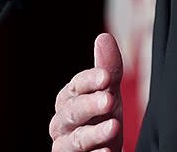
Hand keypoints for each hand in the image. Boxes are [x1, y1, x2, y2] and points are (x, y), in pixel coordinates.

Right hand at [49, 33, 123, 151]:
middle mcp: (62, 123)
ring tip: (114, 127)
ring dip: (94, 133)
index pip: (76, 87)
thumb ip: (108, 69)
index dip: (90, 80)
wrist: (106, 149)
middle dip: (90, 105)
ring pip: (74, 140)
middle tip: (110, 99)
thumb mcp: (109, 92)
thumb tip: (103, 37)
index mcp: (69, 100)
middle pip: (72, 112)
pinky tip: (106, 151)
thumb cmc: (103, 117)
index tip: (106, 76)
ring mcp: (66, 146)